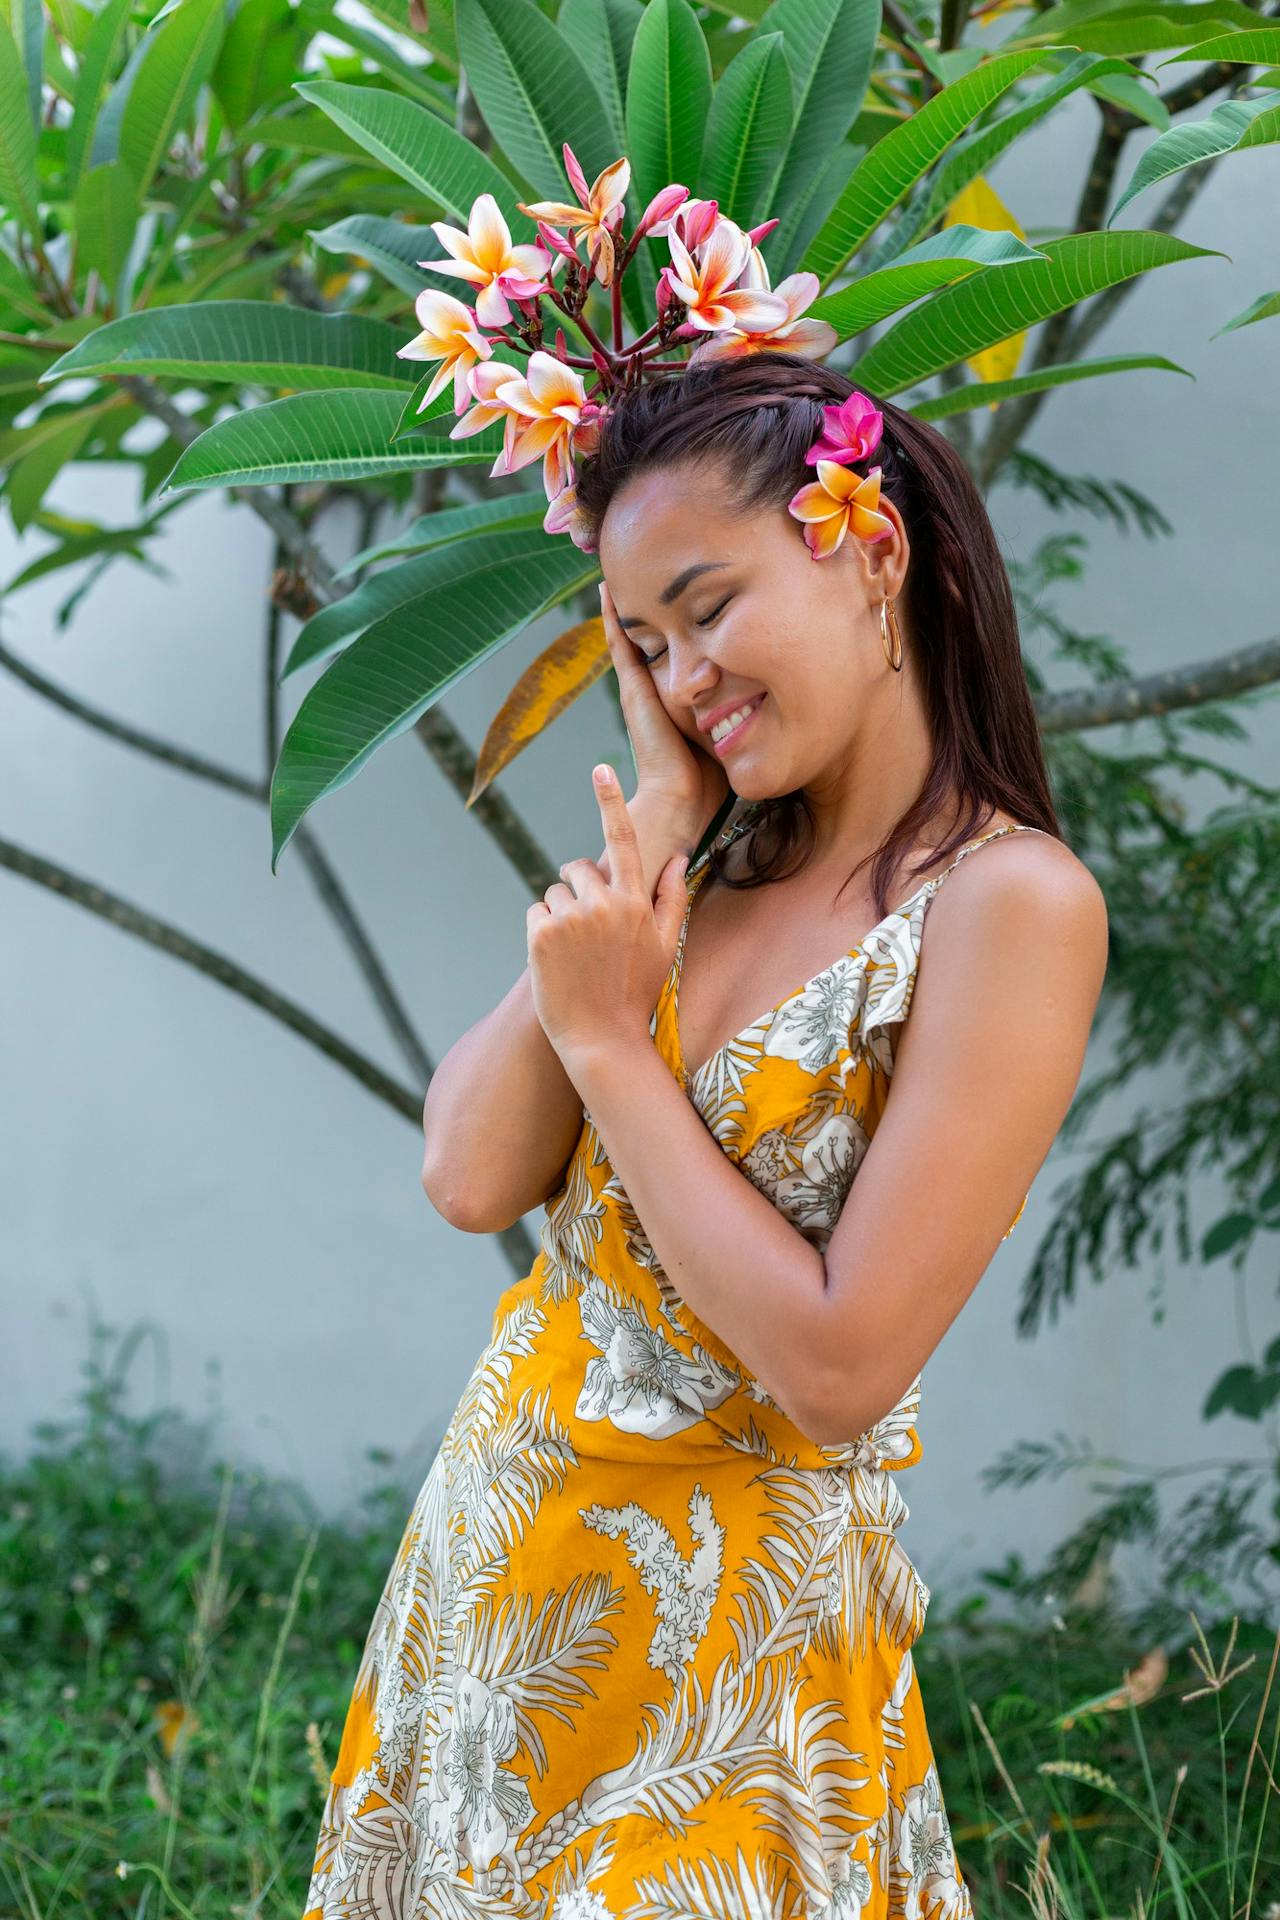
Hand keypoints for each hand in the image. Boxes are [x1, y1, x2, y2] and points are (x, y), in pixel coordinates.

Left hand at [528, 764, 690, 1067]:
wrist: (602, 1040)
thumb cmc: (637, 994)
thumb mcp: (666, 947)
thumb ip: (673, 898)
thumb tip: (678, 858)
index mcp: (635, 902)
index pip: (622, 839)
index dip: (610, 800)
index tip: (600, 768)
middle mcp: (603, 904)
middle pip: (578, 870)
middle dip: (578, 888)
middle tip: (588, 930)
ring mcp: (569, 919)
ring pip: (554, 893)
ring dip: (559, 914)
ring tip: (575, 955)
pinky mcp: (539, 935)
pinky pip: (535, 913)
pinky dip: (541, 931)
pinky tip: (557, 962)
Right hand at [598, 579, 729, 833]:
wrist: (681, 799)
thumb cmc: (709, 779)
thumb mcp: (729, 732)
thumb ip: (739, 712)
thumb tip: (771, 693)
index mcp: (672, 700)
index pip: (670, 654)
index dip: (673, 627)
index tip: (679, 597)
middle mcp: (651, 691)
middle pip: (647, 639)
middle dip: (648, 608)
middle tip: (643, 572)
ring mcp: (638, 689)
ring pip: (628, 637)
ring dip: (625, 606)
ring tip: (619, 573)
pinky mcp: (632, 690)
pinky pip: (618, 644)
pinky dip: (612, 617)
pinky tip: (606, 591)